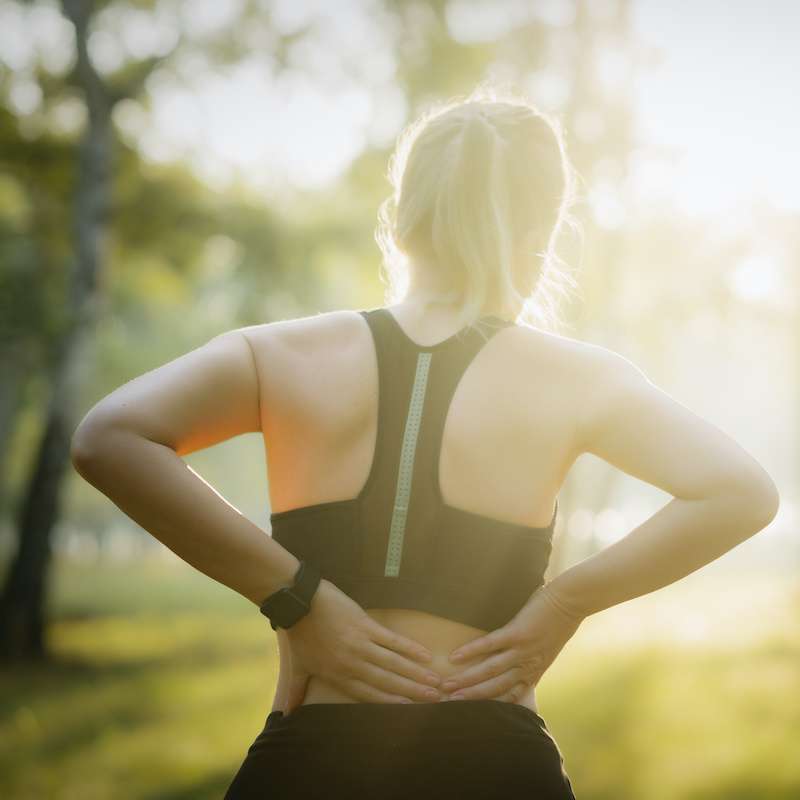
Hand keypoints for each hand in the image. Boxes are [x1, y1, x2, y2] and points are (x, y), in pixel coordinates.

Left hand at [283, 579, 442, 711]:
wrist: (300, 603)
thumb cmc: (298, 634)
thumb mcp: (297, 666)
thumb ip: (295, 690)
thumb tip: (284, 713)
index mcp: (338, 675)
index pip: (369, 694)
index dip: (391, 702)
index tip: (411, 709)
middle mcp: (353, 663)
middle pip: (387, 681)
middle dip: (412, 691)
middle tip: (434, 699)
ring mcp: (361, 644)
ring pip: (393, 663)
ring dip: (416, 673)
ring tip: (434, 681)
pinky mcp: (365, 625)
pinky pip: (392, 640)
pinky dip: (409, 648)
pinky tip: (425, 654)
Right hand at [440, 582, 584, 701]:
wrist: (571, 602)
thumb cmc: (560, 621)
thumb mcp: (549, 647)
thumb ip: (534, 656)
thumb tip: (517, 658)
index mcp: (535, 670)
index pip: (511, 695)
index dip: (491, 705)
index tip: (473, 712)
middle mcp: (527, 665)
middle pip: (496, 687)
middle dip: (472, 696)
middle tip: (450, 702)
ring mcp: (522, 650)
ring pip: (490, 670)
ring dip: (468, 680)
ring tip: (448, 686)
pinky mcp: (517, 632)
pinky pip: (490, 644)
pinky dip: (471, 651)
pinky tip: (455, 656)